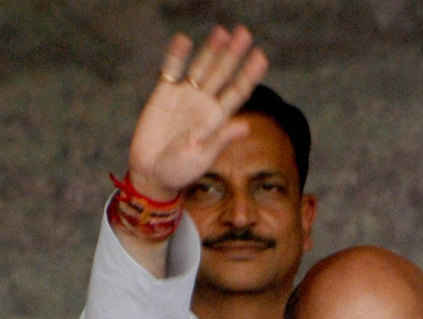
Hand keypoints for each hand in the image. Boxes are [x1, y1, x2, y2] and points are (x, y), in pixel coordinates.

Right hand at [128, 25, 267, 200]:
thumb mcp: (203, 157)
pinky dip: (176, 56)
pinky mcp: (163, 95)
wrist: (152, 173)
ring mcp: (185, 98)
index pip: (238, 92)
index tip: (261, 56)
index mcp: (218, 119)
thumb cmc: (181, 171)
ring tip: (222, 32)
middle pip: (222, 74)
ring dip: (211, 50)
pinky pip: (171, 71)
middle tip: (245, 33)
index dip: (249, 75)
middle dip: (233, 54)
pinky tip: (183, 40)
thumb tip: (246, 125)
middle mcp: (205, 105)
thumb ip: (221, 139)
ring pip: (201, 68)